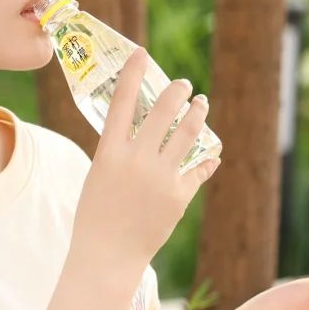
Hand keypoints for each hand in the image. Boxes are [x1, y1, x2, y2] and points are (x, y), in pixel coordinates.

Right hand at [72, 48, 220, 280]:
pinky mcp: (179, 196)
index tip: (141, 53)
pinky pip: (198, 168)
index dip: (132, 73)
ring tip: (200, 103)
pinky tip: (212, 152)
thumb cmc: (96, 217)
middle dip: (176, 91)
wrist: (107, 257)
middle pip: (162, 110)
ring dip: (197, 113)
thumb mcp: (98, 177)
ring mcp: (160, 177)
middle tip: (183, 85)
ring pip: (188, 132)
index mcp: (109, 153)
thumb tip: (141, 132)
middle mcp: (136, 160)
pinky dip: (206, 159)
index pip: (121, 102)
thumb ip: (119, 153)